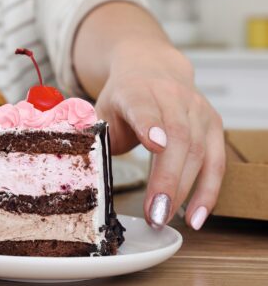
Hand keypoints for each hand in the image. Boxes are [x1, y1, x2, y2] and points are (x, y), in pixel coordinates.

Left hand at [94, 47, 224, 229]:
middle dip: (167, 178)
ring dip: (185, 191)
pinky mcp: (214, 125)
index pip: (144, 106)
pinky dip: (208, 191)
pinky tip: (196, 216)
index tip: (154, 144)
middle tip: (154, 212)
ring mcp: (197, 110)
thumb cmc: (123, 98)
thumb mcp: (100, 109)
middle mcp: (172, 97)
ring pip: (198, 151)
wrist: (151, 68)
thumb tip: (69, 152)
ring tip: (165, 218)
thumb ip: (89, 132)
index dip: (149, 125)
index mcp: (136, 91)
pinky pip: (217, 161)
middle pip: (176, 136)